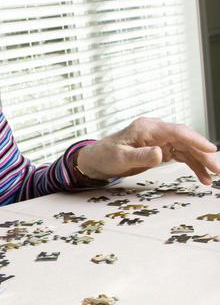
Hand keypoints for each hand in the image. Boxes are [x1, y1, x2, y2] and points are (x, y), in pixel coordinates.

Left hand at [76, 117, 219, 186]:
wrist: (97, 158)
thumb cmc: (106, 155)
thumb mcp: (120, 158)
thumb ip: (140, 156)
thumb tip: (160, 153)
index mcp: (147, 128)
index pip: (176, 131)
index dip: (195, 139)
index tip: (210, 149)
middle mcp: (156, 131)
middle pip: (186, 140)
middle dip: (202, 154)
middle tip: (216, 168)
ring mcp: (160, 139)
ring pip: (186, 149)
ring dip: (200, 162)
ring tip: (212, 176)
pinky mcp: (161, 148)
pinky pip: (181, 155)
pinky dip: (192, 165)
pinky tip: (202, 176)